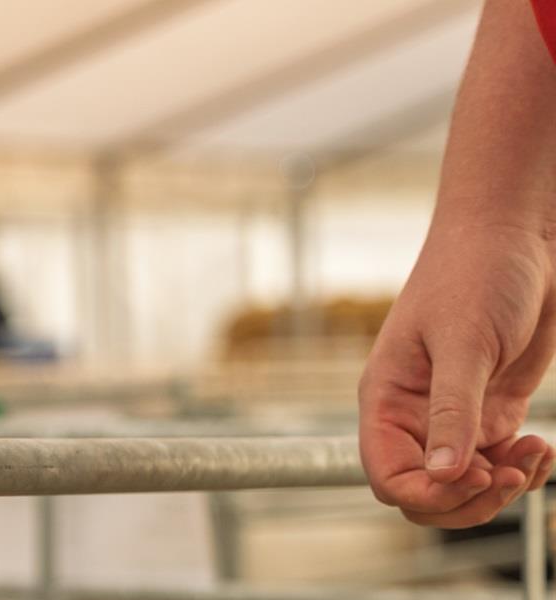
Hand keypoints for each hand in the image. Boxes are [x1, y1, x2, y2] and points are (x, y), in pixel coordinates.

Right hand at [359, 221, 555, 527]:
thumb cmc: (475, 274)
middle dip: (468, 501)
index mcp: (387, 400)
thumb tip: (444, 476)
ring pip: (466, 485)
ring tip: (535, 455)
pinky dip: (524, 469)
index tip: (474, 477)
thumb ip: (453, 411)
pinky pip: (499, 463)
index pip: (389, 476)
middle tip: (508, 476)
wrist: (518, 237)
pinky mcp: (493, 410)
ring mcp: (455, 416)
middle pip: (426, 493)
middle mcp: (415, 415)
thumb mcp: (463, 343)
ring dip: (503, 487)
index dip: (428, 492)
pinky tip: (543, 448)